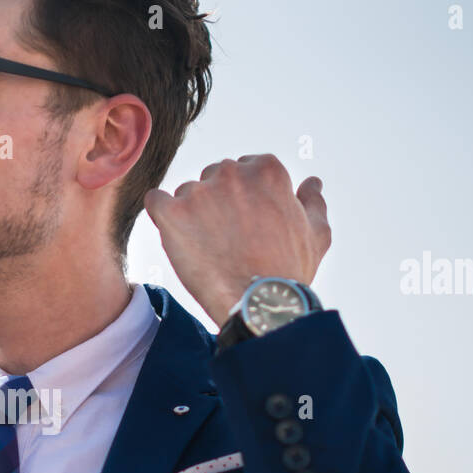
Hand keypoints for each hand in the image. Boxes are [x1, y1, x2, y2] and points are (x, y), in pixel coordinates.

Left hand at [143, 154, 330, 327]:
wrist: (257, 303)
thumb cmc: (288, 272)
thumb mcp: (316, 234)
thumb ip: (312, 202)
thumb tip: (312, 182)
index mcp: (266, 170)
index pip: (244, 169)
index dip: (243, 199)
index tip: (245, 224)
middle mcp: (232, 172)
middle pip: (213, 178)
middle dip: (216, 203)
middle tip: (224, 240)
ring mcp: (199, 191)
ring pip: (186, 193)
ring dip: (190, 214)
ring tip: (205, 249)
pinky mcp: (171, 213)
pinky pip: (156, 202)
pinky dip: (162, 216)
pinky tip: (175, 236)